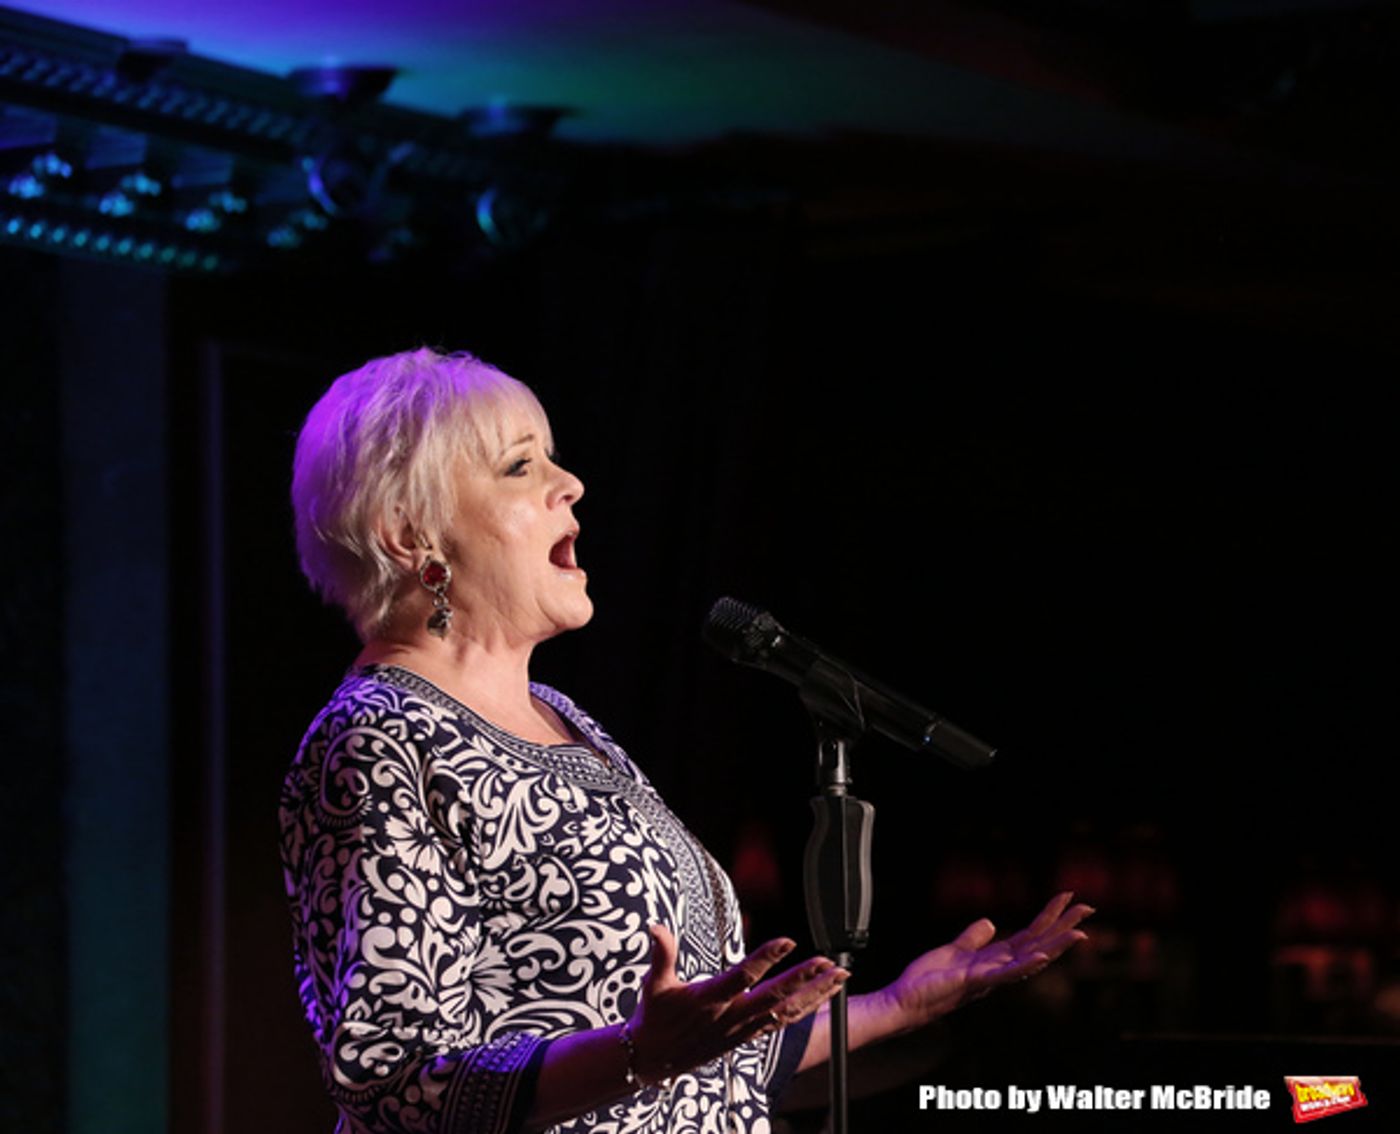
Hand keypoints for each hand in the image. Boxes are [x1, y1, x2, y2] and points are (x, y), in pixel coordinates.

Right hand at [625, 924, 847, 1083]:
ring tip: (838, 977)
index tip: (788, 941)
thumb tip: (655, 927)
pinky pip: (784, 1023)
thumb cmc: (656, 1017)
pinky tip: (823, 997)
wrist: (655, 1059)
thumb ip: (661, 954)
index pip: (742, 977)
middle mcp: (731, 1016)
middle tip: (828, 962)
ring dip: (815, 995)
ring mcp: (743, 1029)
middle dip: (803, 980)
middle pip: (774, 997)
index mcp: (709, 1000)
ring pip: (786, 1013)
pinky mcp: (749, 1036)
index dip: (765, 959)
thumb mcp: (654, 984)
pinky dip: (806, 1009)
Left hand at [882, 892, 1091, 1031]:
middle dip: (1063, 926)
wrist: (907, 1000)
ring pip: (1030, 958)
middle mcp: (999, 968)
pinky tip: (1042, 955)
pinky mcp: (975, 981)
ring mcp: (990, 976)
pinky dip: (1025, 964)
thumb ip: (974, 938)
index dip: (1049, 917)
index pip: (1030, 935)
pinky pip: (1005, 973)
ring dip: (1055, 946)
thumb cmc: (929, 980)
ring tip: (1079, 933)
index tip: (1068, 898)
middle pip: (1038, 943)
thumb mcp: (955, 951)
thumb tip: (990, 922)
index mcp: (995, 958)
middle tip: (1089, 908)